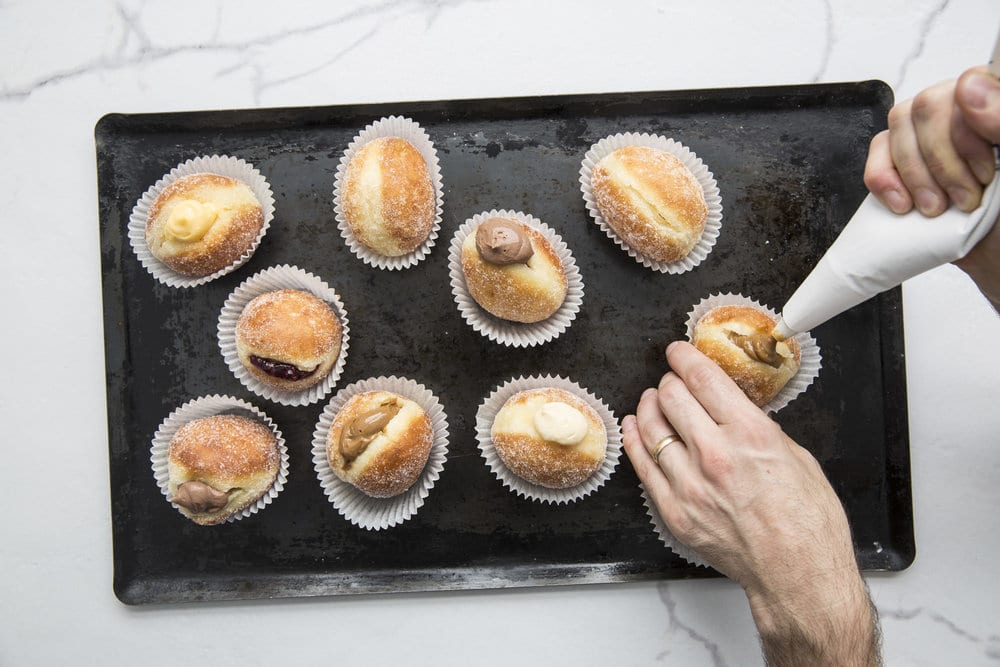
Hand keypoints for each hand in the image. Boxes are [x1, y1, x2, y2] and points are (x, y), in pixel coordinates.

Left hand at [622, 341, 878, 665]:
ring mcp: (690, 485)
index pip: (703, 379)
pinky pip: (643, 466)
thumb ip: (759, 429)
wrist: (798, 574)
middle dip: (670, 382)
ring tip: (652, 400)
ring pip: (651, 427)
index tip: (679, 352)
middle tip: (672, 380)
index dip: (685, 358)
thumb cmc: (808, 524)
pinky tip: (635, 429)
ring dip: (650, 406)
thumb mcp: (797, 457)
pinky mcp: (675, 511)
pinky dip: (635, 441)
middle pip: (671, 397)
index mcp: (751, 435)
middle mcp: (716, 455)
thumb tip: (734, 410)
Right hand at [864, 66, 999, 309]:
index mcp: (994, 112)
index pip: (974, 82)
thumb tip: (970, 85)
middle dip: (942, 161)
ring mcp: (931, 136)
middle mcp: (966, 113)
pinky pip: (878, 152)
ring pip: (899, 125)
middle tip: (964, 199)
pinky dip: (883, 180)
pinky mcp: (903, 161)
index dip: (970, 125)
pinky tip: (904, 205)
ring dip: (914, 174)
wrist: (998, 261)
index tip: (987, 171)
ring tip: (935, 209)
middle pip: (928, 106)